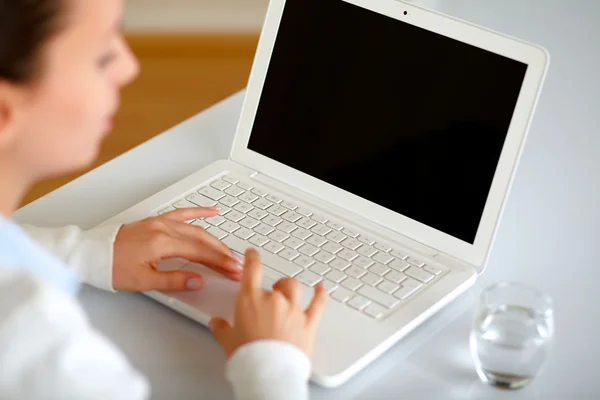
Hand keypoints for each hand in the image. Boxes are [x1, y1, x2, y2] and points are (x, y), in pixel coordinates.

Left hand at [112, 207, 242, 291]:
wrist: (90, 254)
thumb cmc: (111, 267)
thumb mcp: (143, 281)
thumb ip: (174, 281)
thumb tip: (198, 281)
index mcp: (161, 243)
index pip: (200, 252)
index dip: (220, 262)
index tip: (233, 270)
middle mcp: (163, 229)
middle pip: (202, 240)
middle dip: (223, 253)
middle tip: (236, 264)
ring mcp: (160, 222)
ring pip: (196, 228)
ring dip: (215, 239)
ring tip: (229, 250)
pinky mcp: (155, 221)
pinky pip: (182, 213)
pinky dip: (199, 211)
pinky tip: (212, 211)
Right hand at [209, 248, 327, 357]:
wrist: (269, 373)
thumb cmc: (248, 357)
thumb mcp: (228, 341)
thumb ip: (222, 328)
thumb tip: (216, 324)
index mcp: (250, 300)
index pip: (252, 269)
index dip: (252, 257)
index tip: (253, 253)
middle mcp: (273, 300)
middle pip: (276, 283)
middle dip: (273, 287)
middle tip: (269, 295)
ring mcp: (293, 310)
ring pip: (295, 288)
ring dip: (290, 288)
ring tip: (287, 291)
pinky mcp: (308, 323)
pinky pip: (319, 303)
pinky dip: (321, 294)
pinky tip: (321, 288)